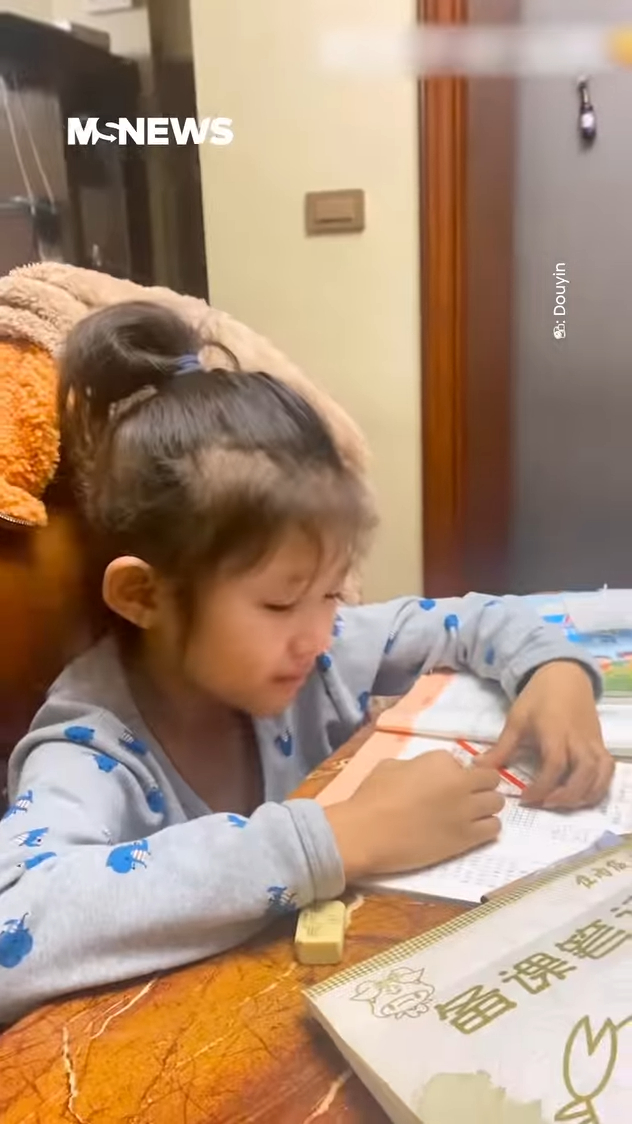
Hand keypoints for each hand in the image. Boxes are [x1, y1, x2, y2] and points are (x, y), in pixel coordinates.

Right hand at [324, 750, 503, 880]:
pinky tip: (472, 831)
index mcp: (440, 760)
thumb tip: (425, 775)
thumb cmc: (372, 797)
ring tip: (471, 815)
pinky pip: (494, 828)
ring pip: (497, 802)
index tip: (442, 783)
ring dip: (487, 806)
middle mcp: (460, 782)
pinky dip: (487, 827)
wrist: (367, 833)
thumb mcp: (391, 766)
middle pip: (490, 779)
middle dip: (480, 785)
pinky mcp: (467, 838)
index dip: (453, 772)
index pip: (462, 762)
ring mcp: (466, 810)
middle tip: (465, 797)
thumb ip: (417, 765)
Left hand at [476, 661, 613, 809]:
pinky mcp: (600, 744)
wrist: (565, 676)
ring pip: (599, 774)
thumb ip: (501, 749)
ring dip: (584, 795)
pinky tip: (582, 796)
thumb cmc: (538, 698)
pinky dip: (600, 786)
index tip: (526, 798)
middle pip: (582, 774)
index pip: (554, 765)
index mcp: (555, 732)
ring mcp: (593, 742)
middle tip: (544, 804)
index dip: (542, 787)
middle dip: (565, 796)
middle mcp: (578, 740)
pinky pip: (608, 769)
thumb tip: (479, 769)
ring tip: (562, 804)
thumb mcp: (516, 721)